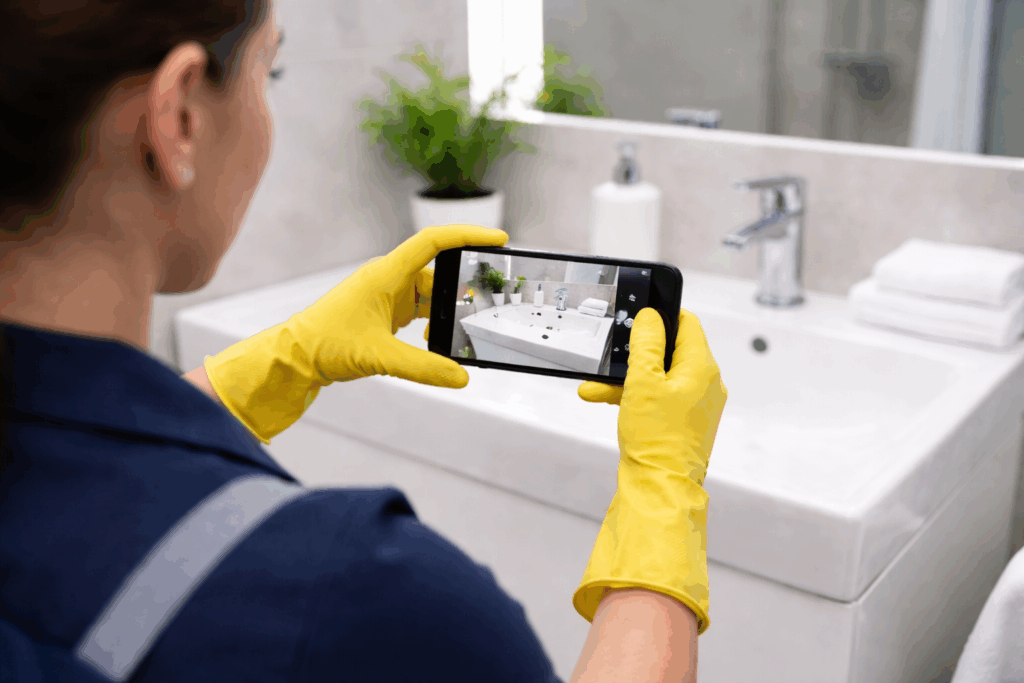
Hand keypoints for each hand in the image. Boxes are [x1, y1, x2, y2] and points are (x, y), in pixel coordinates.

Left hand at [203, 224, 507, 442]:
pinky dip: (431, 326)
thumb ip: (423, 367)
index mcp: (387, 273)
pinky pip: (419, 311)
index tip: (497, 240)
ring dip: (444, 316)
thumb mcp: (379, 357)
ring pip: (430, 297)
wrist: (296, 357)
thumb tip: (460, 377)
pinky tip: (434, 346)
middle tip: (480, 310)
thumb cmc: (326, 344)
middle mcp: (389, 278)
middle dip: (460, 294)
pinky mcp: (385, 311)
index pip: (434, 242)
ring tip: (453, 338)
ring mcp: (387, 294)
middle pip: (438, 276)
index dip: (468, 236)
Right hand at [573, 308, 727, 633]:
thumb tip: (650, 317)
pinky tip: (608, 401)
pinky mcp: (684, 422)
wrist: (659, 491)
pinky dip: (635, 397)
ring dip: (627, 379)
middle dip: (634, 354)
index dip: (661, 316)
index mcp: (702, 368)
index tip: (638, 316)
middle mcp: (705, 384)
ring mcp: (696, 405)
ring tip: (598, 386)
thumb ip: (646, 344)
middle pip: (668, 351)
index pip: (687, 323)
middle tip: (612, 354)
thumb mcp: (642, 382)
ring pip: (659, 377)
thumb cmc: (657, 442)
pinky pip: (659, 398)